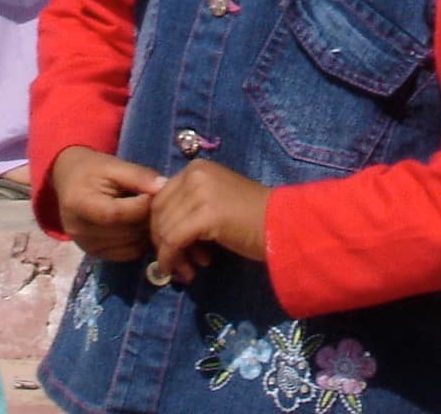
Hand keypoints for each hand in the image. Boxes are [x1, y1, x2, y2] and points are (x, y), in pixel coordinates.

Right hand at [49, 147, 164, 262]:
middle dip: (146, 218)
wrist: (69, 180)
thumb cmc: (93, 170)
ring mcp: (85, 245)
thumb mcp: (114, 165)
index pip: (116, 214)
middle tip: (156, 204)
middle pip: (124, 232)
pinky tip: (139, 226)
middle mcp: (78, 229)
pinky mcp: (93, 254)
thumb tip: (163, 187)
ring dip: (144, 231)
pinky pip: (126, 254)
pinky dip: (138, 242)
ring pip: (128, 245)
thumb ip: (138, 176)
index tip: (154, 193)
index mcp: (79, 203)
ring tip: (147, 213)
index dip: (141, 206)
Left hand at [148, 158, 269, 281]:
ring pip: (164, 229)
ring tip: (188, 270)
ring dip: (170, 255)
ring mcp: (200, 192)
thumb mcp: (214, 200)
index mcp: (196, 168)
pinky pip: (173, 241)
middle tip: (178, 263)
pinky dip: (172, 259)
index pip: (159, 198)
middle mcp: (195, 174)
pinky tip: (185, 271)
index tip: (171, 248)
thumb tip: (158, 228)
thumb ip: (188, 204)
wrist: (282, 224)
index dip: (159, 226)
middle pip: (157, 213)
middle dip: (162, 242)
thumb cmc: (252, 217)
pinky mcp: (206, 215)